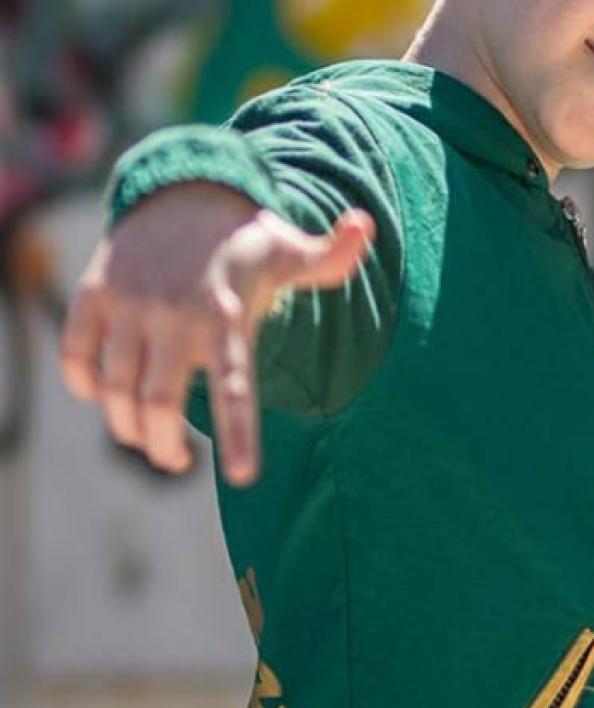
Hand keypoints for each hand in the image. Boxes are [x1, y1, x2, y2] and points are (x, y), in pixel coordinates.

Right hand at [59, 182, 374, 484]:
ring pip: (115, 388)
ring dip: (126, 427)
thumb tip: (366, 226)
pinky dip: (84, 385)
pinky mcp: (94, 294)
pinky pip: (77, 354)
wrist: (180, 192)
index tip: (241, 478)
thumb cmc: (246, 242)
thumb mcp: (292, 251)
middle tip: (177, 460)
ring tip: (146, 439)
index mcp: (228, 315)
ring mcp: (130, 304)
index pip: (233, 386)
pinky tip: (105, 397)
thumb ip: (332, 257)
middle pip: (158, 403)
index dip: (237, 435)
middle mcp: (175, 313)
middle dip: (163, 446)